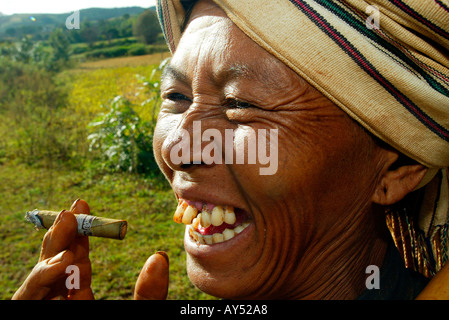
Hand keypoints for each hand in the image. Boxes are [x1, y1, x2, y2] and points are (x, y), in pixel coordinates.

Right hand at [12, 199, 169, 299]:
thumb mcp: (140, 317)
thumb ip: (149, 294)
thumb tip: (158, 256)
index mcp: (80, 300)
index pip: (76, 262)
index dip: (79, 233)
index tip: (84, 206)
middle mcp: (60, 306)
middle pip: (54, 267)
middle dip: (61, 237)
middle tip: (74, 210)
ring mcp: (47, 314)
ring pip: (38, 282)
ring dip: (50, 256)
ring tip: (71, 237)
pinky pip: (28, 302)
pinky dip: (41, 281)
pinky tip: (63, 264)